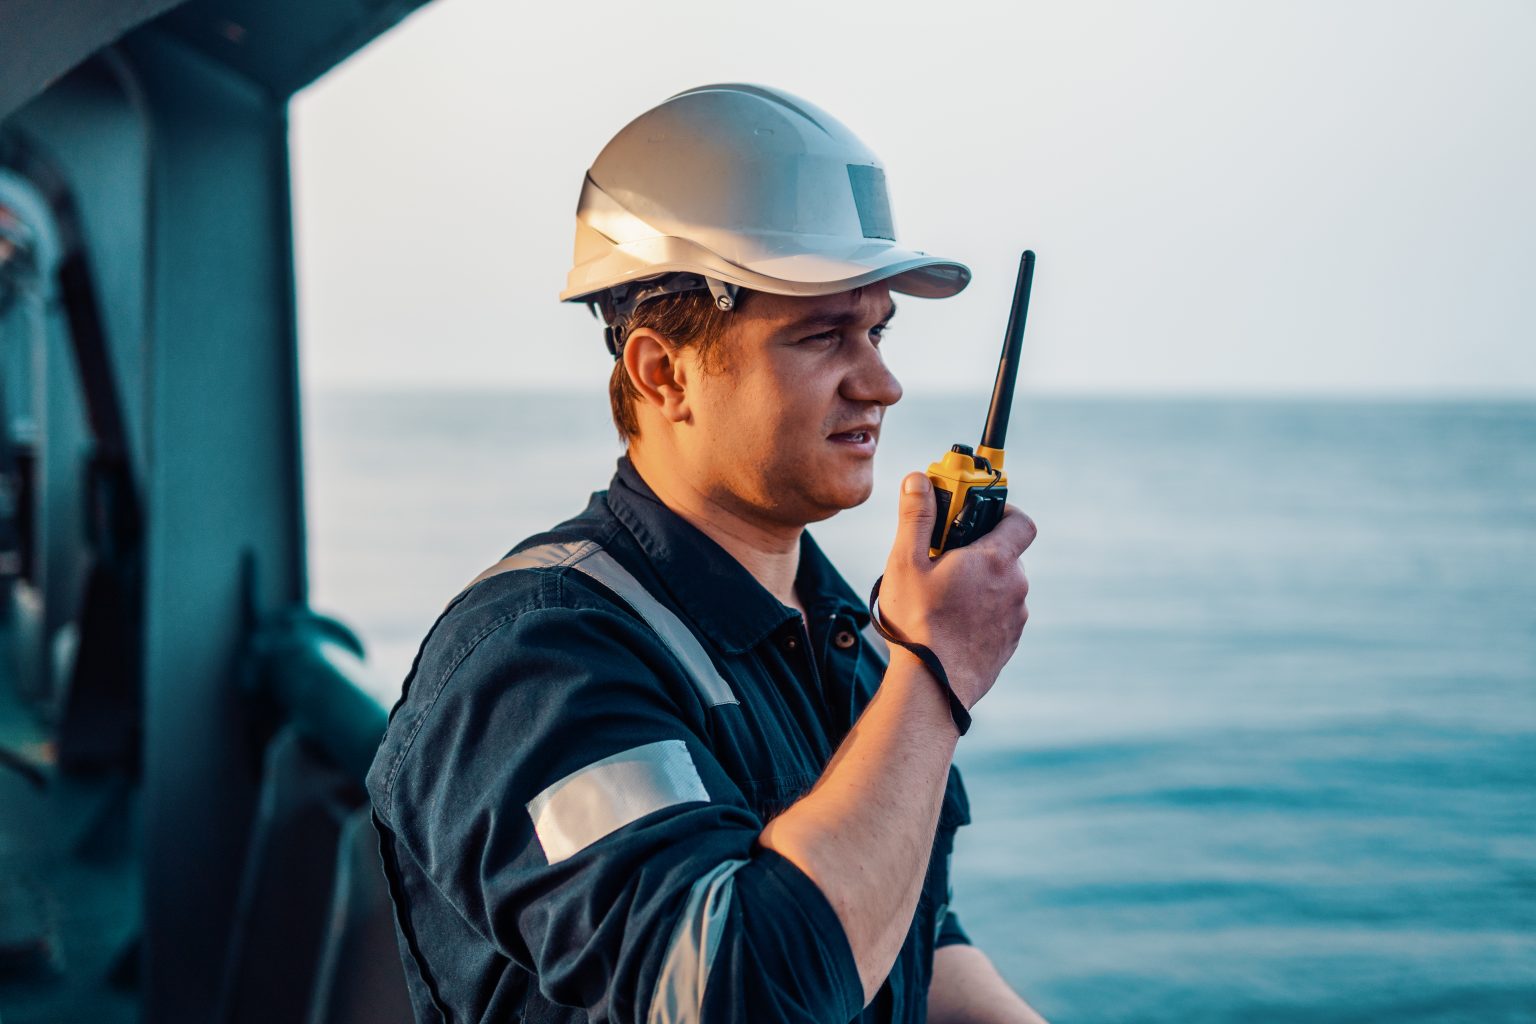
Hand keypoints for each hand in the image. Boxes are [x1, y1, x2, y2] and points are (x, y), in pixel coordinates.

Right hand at [876, 473, 1034, 708]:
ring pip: (1002, 586)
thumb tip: (918, 479)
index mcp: (995, 560)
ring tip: (944, 596)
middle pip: (1006, 553)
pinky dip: (983, 611)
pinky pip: (1001, 614)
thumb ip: (916, 516)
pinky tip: (953, 622)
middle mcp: (1015, 586)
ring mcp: (1016, 617)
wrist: (934, 686)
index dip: (1001, 510)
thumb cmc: (918, 623)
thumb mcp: (906, 562)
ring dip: (980, 583)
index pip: (1020, 519)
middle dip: (978, 550)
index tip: (974, 514)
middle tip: (944, 559)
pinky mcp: (1010, 642)